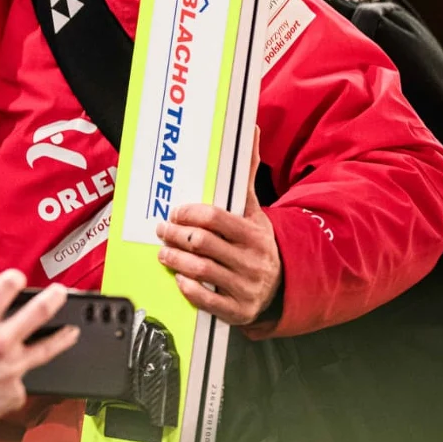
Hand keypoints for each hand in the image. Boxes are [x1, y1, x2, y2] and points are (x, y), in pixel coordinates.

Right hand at [0, 270, 78, 441]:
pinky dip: (11, 379)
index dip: (13, 278)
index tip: (17, 278)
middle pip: (38, 312)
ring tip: (71, 331)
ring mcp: (10, 371)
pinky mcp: (13, 394)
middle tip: (60, 292)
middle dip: (53, 298)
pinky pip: (18, 381)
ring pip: (46, 349)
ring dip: (62, 337)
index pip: (5, 288)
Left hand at [156, 129, 281, 324]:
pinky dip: (188, 289)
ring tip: (162, 252)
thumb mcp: (254, 210)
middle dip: (175, 235)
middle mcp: (252, 261)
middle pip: (202, 244)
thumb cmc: (256, 242)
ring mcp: (245, 288)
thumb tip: (251, 130)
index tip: (175, 212)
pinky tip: (178, 279)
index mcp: (254, 234)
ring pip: (200, 270)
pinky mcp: (238, 311)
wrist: (281, 284)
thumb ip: (246, 175)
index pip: (215, 219)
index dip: (189, 214)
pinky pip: (206, 300)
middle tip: (161, 229)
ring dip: (175, 260)